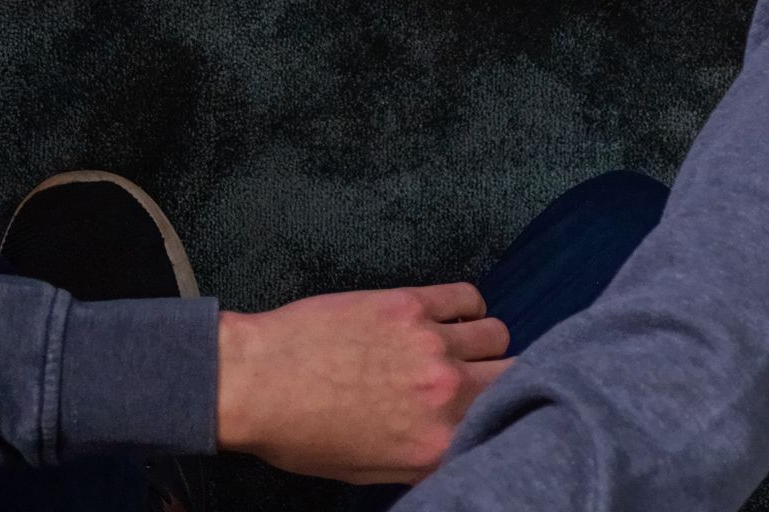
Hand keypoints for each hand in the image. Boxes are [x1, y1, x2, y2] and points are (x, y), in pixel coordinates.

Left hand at [215, 285, 509, 483]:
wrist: (253, 382)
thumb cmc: (298, 433)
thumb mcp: (365, 471)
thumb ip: (424, 460)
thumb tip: (455, 444)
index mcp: (436, 442)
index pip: (503, 422)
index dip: (503, 413)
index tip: (496, 408)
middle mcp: (445, 393)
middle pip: (515, 375)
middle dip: (503, 379)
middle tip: (482, 379)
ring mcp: (432, 343)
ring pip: (497, 335)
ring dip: (484, 343)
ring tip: (458, 346)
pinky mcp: (412, 304)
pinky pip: (469, 297)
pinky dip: (469, 307)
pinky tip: (450, 316)